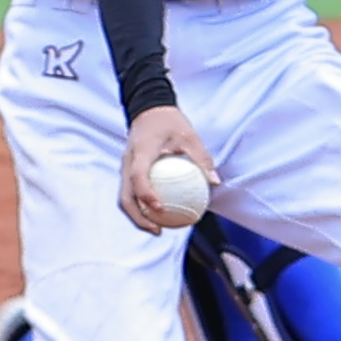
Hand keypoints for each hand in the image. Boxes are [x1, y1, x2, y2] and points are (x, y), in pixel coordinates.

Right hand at [118, 105, 218, 233]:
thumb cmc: (171, 122)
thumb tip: (215, 182)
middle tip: (158, 231)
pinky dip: (141, 207)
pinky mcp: (127, 171)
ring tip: (157, 229)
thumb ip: (201, 158)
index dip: (146, 194)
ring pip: (125, 198)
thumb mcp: (190, 135)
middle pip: (125, 196)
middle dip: (138, 218)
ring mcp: (125, 167)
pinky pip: (131, 193)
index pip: (138, 176)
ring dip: (138, 217)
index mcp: (141, 151)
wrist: (149, 109)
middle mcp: (128, 161)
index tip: (160, 209)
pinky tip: (159, 216)